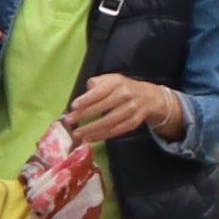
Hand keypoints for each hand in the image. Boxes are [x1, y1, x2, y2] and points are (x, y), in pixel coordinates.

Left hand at [61, 74, 182, 149]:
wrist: (148, 97)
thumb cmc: (122, 88)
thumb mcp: (110, 79)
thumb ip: (95, 84)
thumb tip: (83, 96)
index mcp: (116, 82)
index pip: (99, 92)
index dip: (86, 100)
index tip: (73, 106)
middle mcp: (125, 95)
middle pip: (103, 108)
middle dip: (84, 115)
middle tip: (69, 121)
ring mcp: (131, 110)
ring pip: (109, 122)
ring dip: (92, 129)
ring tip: (78, 134)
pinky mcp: (134, 122)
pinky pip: (116, 131)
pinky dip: (103, 135)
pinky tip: (91, 138)